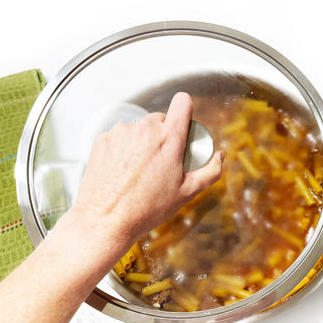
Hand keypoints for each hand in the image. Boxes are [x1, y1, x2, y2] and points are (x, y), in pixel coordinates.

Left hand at [70, 92, 223, 246]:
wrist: (106, 220)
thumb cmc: (146, 209)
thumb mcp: (186, 193)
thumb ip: (210, 172)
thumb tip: (220, 156)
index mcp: (169, 138)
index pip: (182, 102)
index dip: (185, 110)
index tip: (183, 125)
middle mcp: (144, 129)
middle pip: (159, 119)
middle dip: (163, 134)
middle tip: (160, 160)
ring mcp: (121, 132)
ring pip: (138, 129)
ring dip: (141, 142)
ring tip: (138, 169)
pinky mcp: (102, 139)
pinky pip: (118, 137)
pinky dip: (122, 149)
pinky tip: (121, 170)